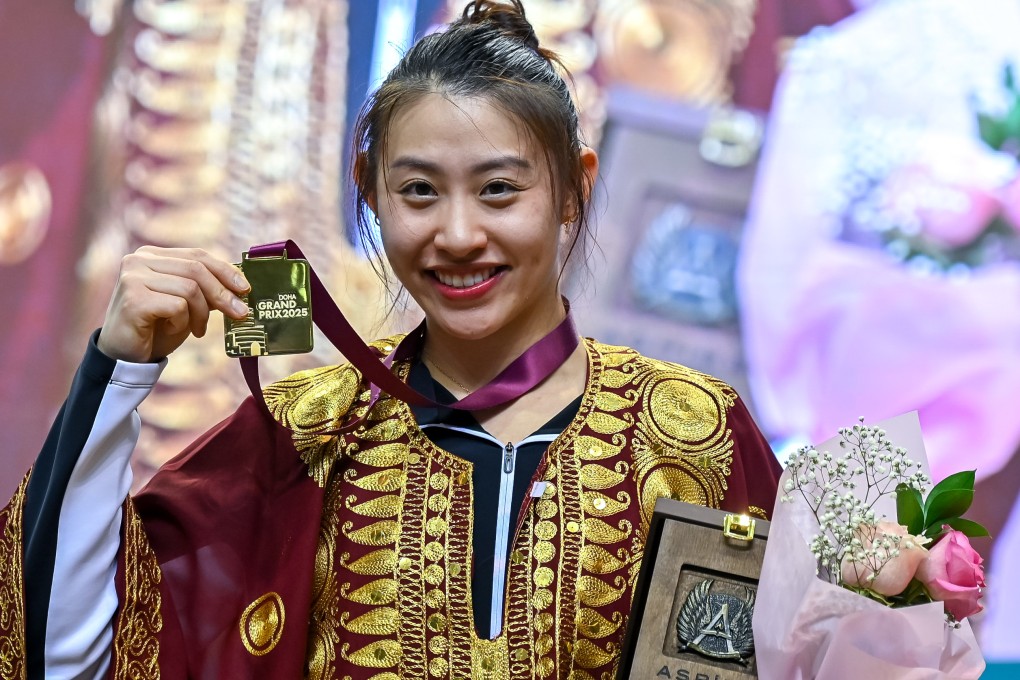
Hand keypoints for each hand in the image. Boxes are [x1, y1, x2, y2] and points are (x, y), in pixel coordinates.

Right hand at [97, 247, 249, 362]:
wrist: (126, 356)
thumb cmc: (158, 328)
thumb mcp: (188, 304)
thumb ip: (207, 289)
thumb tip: (242, 285)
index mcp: (152, 255)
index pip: (197, 255)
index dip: (225, 270)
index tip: (246, 288)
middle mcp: (138, 260)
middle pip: (196, 269)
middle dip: (223, 293)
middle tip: (240, 314)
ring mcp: (132, 277)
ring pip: (190, 289)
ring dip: (201, 315)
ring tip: (196, 330)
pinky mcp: (133, 299)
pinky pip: (177, 306)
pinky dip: (183, 323)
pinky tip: (173, 330)